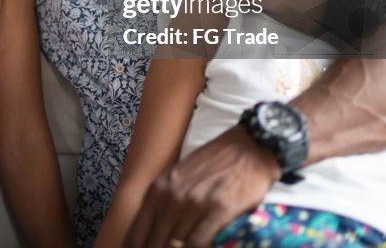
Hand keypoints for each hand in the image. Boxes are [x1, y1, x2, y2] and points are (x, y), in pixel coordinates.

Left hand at [125, 126, 278, 247]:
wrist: (248, 147)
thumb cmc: (213, 163)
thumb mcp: (178, 177)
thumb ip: (164, 202)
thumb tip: (154, 231)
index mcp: (158, 189)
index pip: (137, 232)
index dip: (136, 247)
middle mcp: (172, 196)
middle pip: (154, 241)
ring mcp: (194, 203)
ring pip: (175, 244)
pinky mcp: (218, 209)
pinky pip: (198, 242)